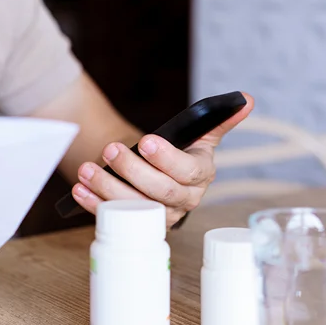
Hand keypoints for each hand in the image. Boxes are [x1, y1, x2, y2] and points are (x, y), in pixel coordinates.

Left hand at [69, 94, 253, 226]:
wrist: (156, 171)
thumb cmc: (178, 150)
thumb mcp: (198, 135)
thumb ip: (218, 119)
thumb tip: (245, 100)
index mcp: (200, 176)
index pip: (187, 171)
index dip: (167, 158)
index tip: (147, 141)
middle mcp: (183, 200)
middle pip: (159, 191)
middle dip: (132, 170)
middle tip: (110, 150)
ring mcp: (160, 216)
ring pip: (135, 208)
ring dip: (108, 189)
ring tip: (88, 170)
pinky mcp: (137, 225)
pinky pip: (116, 217)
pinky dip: (94, 204)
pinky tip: (80, 190)